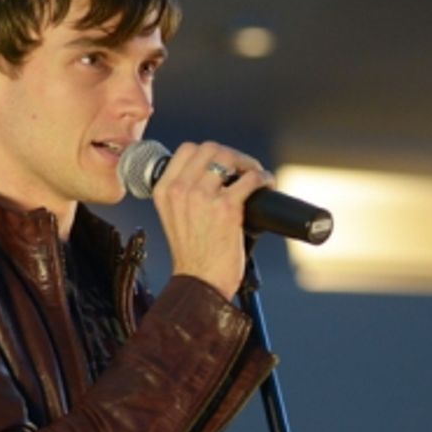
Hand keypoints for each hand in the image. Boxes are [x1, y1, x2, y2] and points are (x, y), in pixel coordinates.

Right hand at [152, 140, 271, 299]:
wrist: (199, 283)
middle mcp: (181, 190)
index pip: (188, 150)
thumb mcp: (175, 218)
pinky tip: (266, 185)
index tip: (223, 163)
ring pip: (231, 158)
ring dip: (250, 164)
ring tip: (257, 176)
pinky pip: (250, 179)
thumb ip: (185, 195)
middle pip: (211, 148)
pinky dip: (263, 178)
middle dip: (232, 154)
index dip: (210, 151)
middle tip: (244, 168)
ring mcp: (203, 197)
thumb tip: (214, 176)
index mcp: (164, 190)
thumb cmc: (192, 256)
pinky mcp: (226, 208)